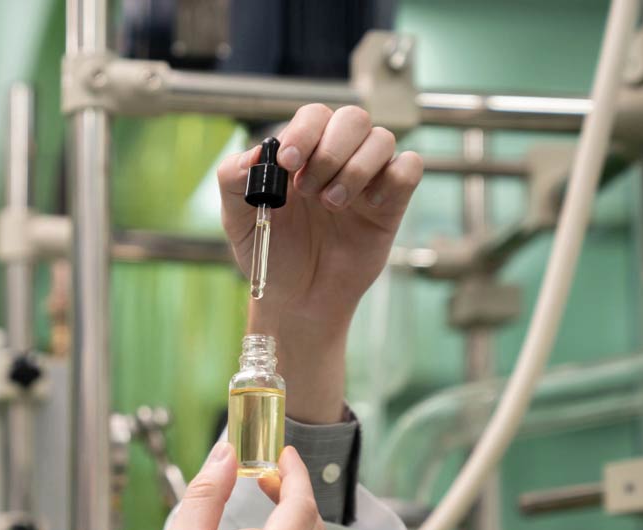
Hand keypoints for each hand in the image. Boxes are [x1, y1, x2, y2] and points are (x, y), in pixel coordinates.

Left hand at [218, 104, 423, 335]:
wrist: (297, 299)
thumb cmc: (272, 254)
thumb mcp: (238, 219)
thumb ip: (233, 178)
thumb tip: (257, 151)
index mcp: (302, 154)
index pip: (314, 116)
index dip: (305, 131)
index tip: (289, 162)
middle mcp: (337, 158)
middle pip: (353, 118)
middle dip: (330, 151)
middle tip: (307, 191)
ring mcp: (367, 179)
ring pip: (382, 139)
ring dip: (356, 168)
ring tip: (331, 205)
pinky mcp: (391, 203)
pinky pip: (409, 167)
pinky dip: (394, 178)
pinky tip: (369, 206)